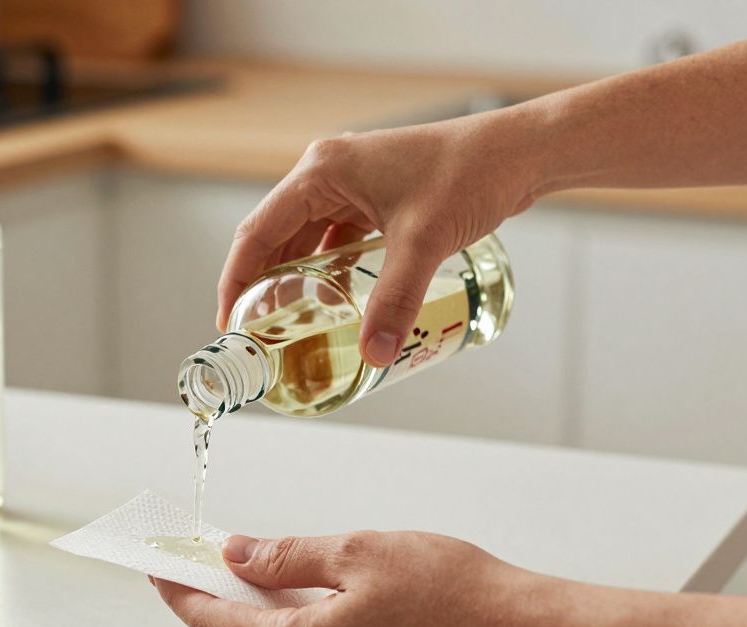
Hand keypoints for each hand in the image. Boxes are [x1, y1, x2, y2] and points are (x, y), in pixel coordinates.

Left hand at [152, 531, 543, 626]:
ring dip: (244, 622)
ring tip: (234, 574)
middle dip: (206, 606)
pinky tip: (284, 601)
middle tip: (190, 564)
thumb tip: (239, 556)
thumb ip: (285, 557)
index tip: (158, 565)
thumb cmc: (456, 594)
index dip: (180, 591)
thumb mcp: (357, 552)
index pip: (214, 624)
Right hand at [218, 118, 539, 365]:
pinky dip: (328, 266)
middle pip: (276, 236)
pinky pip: (336, 236)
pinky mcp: (374, 195)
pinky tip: (334, 295)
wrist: (519, 153)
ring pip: (306, 237)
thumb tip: (373, 354)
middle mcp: (327, 172)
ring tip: (288, 319)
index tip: (227, 319)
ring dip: (295, 276)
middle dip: (263, 282)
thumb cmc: (470, 174)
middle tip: (256, 328)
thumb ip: (394, 300)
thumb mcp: (424, 242)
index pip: (258, 232)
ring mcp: (351, 183)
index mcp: (321, 171)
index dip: (237, 279)